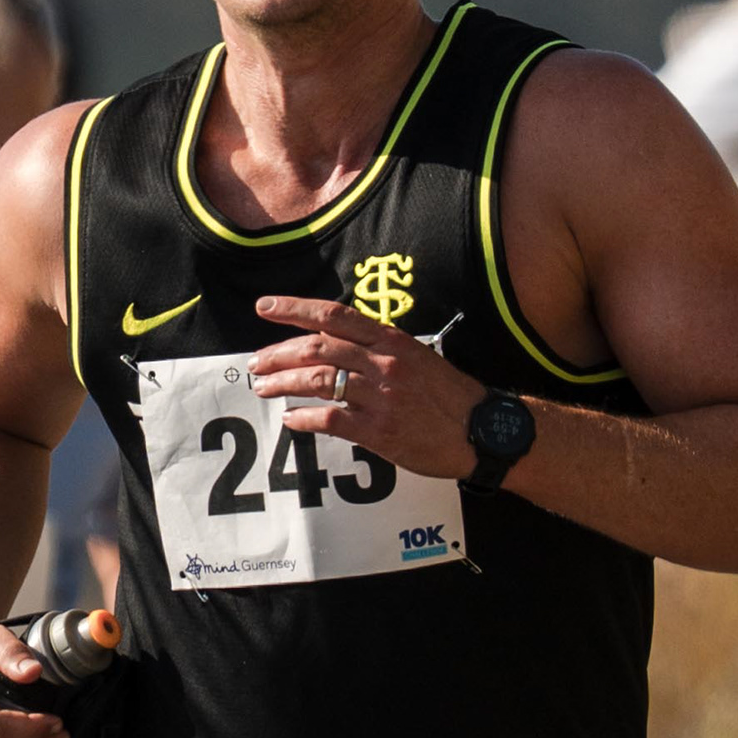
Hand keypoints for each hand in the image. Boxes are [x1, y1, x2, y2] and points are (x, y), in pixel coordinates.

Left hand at [249, 293, 478, 479]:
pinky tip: (291, 420)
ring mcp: (380, 396)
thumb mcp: (416, 357)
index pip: (333, 315)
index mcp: (390, 340)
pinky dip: (304, 419)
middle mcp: (382, 363)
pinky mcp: (379, 430)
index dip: (294, 309)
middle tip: (256, 363)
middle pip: (316, 349)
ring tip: (264, 389)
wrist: (481, 430)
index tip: (264, 307)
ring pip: (318, 382)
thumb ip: (377, 349)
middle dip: (278, 354)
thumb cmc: (448, 395)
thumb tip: (335, 345)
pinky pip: (331, 420)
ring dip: (283, 384)